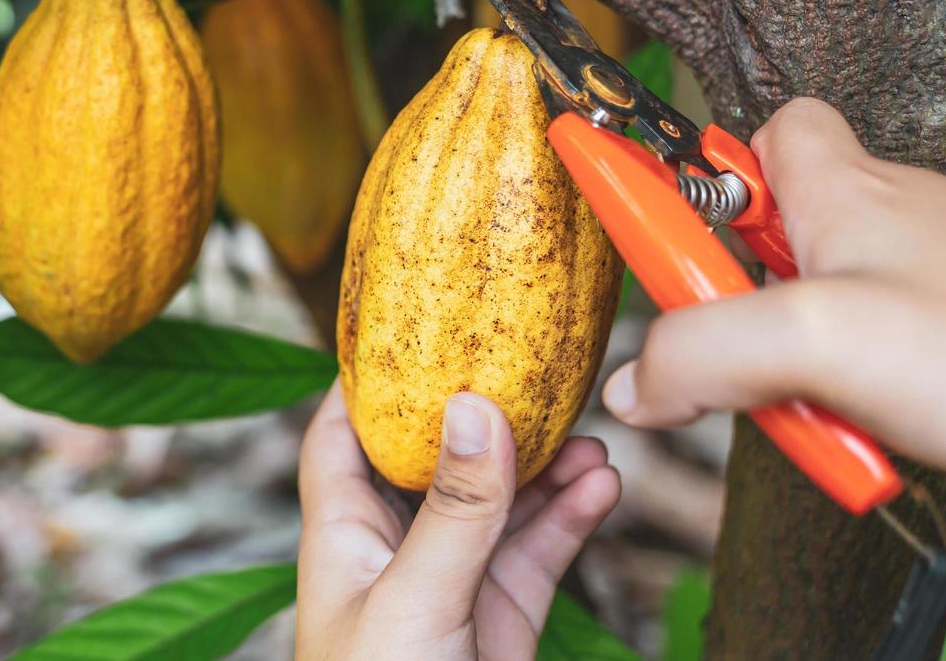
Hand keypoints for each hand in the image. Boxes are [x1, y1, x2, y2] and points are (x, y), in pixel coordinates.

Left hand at [295, 385, 618, 660]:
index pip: (342, 435)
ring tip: (589, 432)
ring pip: (500, 502)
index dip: (368, 382)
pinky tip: (604, 485)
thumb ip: (453, 512)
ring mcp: (454, 582)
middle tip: (534, 369)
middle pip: (436, 457)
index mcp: (345, 535)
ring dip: (546, 467)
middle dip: (482, 413)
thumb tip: (476, 407)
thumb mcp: (412, 600)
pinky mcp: (503, 617)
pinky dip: (572, 517)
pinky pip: (541, 551)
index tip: (414, 327)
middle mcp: (397, 549)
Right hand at [603, 97, 945, 475]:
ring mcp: (927, 277)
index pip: (767, 132)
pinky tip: (872, 428)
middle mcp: (887, 219)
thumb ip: (706, 352)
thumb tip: (638, 381)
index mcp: (843, 190)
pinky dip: (855, 392)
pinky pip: (873, 352)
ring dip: (799, 361)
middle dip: (742, 298)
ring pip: (823, 304)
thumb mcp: (818, 341)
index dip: (707, 169)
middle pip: (777, 235)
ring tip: (819, 406)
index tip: (654, 207)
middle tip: (738, 345)